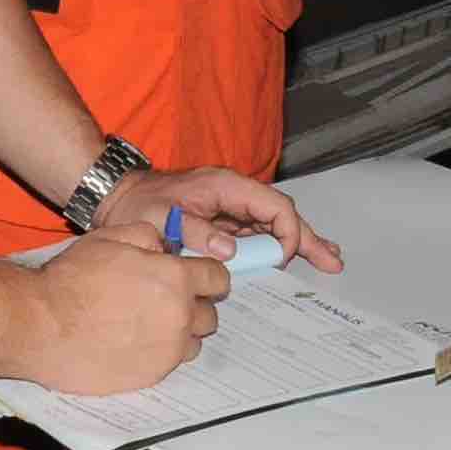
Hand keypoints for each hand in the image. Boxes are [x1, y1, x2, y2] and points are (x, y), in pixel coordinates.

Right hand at [18, 224, 230, 393]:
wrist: (41, 324)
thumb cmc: (72, 279)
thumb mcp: (111, 237)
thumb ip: (151, 236)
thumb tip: (168, 245)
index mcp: (176, 279)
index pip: (218, 278)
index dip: (206, 275)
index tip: (194, 277)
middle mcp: (179, 317)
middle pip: (209, 314)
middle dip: (193, 304)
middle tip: (164, 300)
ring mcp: (167, 351)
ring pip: (193, 342)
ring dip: (180, 332)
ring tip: (148, 323)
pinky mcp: (151, 375)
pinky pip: (170, 363)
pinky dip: (160, 353)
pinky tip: (133, 342)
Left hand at [99, 166, 343, 274]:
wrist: (117, 199)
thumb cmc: (139, 204)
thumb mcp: (165, 218)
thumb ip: (199, 233)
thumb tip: (230, 251)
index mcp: (227, 186)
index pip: (274, 206)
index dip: (287, 232)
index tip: (284, 258)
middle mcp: (234, 194)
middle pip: (281, 215)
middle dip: (308, 238)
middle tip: (332, 262)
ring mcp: (229, 208)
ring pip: (273, 225)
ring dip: (297, 243)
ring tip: (326, 260)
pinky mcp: (222, 222)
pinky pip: (255, 234)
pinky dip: (274, 247)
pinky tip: (288, 259)